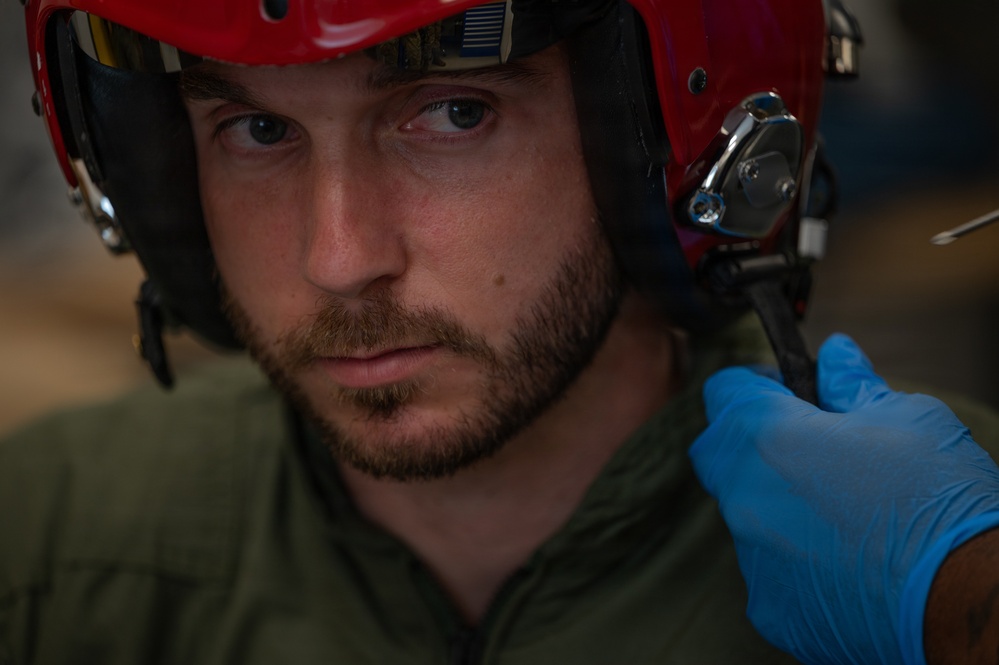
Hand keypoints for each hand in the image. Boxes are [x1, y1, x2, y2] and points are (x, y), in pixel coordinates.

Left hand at [689, 333, 998, 663]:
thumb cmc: (937, 497)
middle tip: (811, 448)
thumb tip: (836, 355)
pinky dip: (796, 561)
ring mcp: (751, 558)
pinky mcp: (770, 608)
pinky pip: (768, 572)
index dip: (755, 385)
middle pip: (721, 455)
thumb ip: (852, 385)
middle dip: (752, 444)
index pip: (724, 391)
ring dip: (776, 505)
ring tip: (844, 512)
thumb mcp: (906, 417)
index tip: (788, 392)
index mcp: (763, 437)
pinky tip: (846, 560)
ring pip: (745, 516)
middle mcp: (741, 497)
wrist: (967, 595)